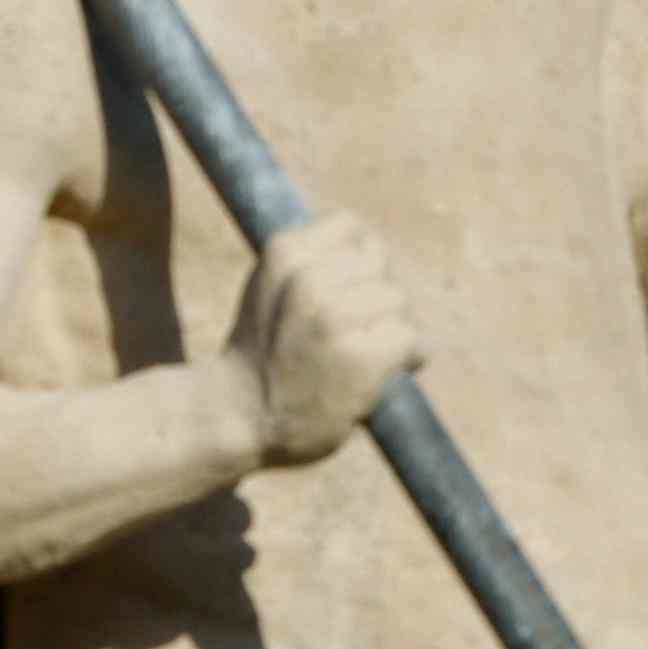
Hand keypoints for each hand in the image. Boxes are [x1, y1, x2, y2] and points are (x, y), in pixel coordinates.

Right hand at [231, 216, 417, 467]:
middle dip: (376, 300)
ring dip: (392, 330)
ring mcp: (333, 318)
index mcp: (284, 253)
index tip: (344, 295)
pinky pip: (409, 339)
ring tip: (366, 357)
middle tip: (355, 336)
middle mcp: (307, 279)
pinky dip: (407, 358)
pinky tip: (385, 375)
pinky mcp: (359, 358)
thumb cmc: (262, 355)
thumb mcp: (269, 287)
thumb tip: (374, 248)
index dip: (357, 263)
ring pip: (398, 302)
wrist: (238, 418)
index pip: (352, 230)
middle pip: (379, 267)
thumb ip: (311, 260)